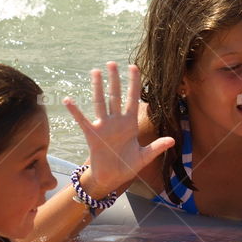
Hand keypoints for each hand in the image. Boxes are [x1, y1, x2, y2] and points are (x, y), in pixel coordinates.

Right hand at [64, 62, 174, 194]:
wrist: (111, 179)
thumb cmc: (127, 167)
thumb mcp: (143, 157)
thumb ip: (156, 148)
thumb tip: (173, 140)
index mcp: (130, 124)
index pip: (133, 99)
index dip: (134, 84)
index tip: (134, 68)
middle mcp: (116, 122)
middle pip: (115, 96)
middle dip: (114, 80)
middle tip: (112, 63)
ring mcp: (103, 127)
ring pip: (100, 103)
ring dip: (98, 88)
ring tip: (95, 71)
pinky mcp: (92, 135)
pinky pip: (82, 120)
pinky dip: (75, 111)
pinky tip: (68, 100)